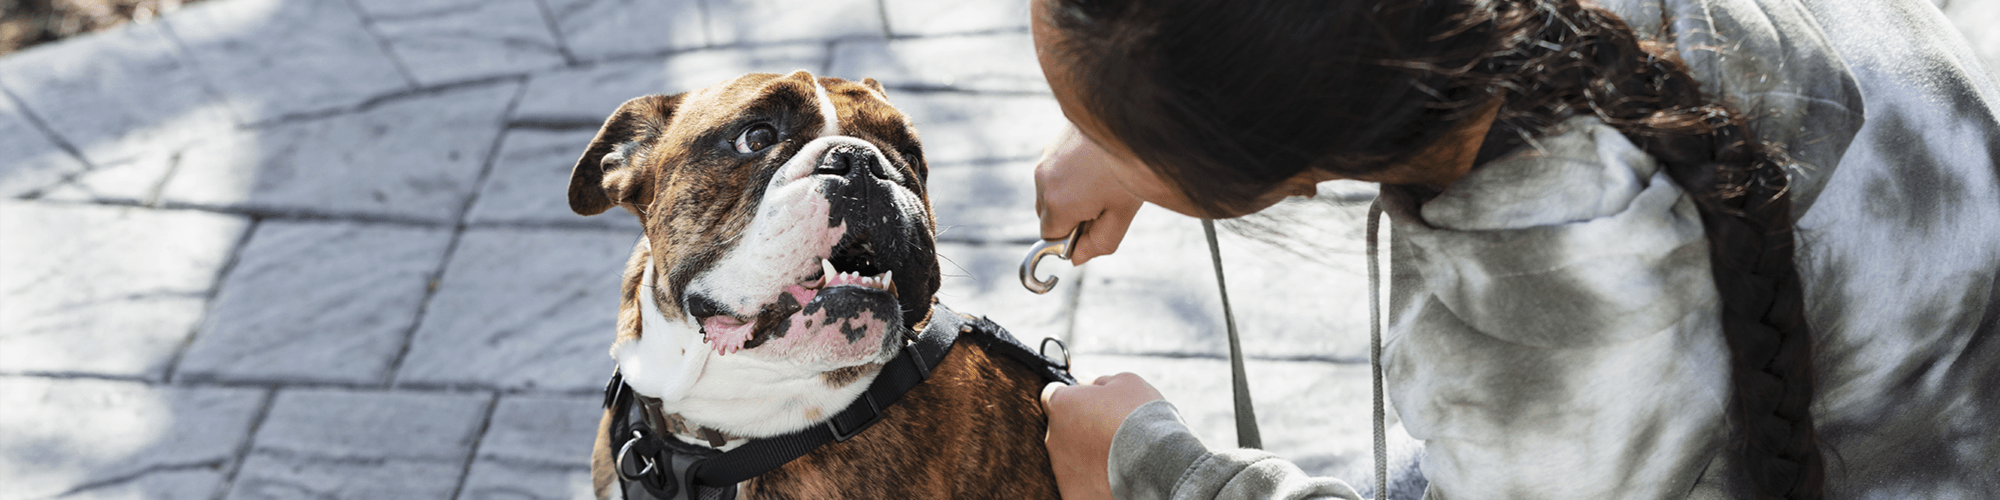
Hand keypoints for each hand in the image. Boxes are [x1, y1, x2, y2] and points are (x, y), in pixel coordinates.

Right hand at [1034, 124, 1142, 264]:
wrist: (1133, 117)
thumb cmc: (1129, 167)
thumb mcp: (1121, 214)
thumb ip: (1098, 243)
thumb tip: (1076, 258)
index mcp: (1057, 204)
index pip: (1049, 237)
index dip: (1071, 237)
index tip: (1095, 223)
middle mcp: (1043, 180)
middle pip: (1047, 214)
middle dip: (1069, 216)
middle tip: (1104, 202)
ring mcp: (1046, 158)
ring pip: (1051, 191)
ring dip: (1070, 194)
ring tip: (1102, 180)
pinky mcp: (1053, 142)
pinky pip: (1056, 170)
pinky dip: (1072, 174)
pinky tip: (1096, 164)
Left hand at [1041, 373, 1167, 499]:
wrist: (1157, 461)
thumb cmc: (1140, 415)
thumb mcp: (1125, 382)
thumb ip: (1097, 381)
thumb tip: (1083, 380)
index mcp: (1061, 406)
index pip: (1052, 396)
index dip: (1071, 398)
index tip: (1088, 404)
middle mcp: (1053, 437)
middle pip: (1061, 429)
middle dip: (1080, 429)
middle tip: (1110, 431)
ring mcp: (1061, 469)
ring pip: (1069, 458)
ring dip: (1086, 456)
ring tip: (1117, 456)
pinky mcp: (1072, 494)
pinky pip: (1079, 483)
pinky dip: (1093, 481)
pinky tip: (1114, 477)